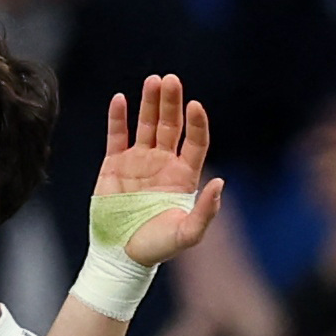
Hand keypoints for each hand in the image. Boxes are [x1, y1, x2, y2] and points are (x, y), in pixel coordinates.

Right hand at [101, 74, 223, 259]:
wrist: (121, 255)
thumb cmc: (157, 247)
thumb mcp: (187, 235)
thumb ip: (205, 211)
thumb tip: (220, 183)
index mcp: (183, 176)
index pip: (194, 142)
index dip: (196, 124)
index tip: (195, 106)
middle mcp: (163, 163)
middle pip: (170, 125)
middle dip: (171, 102)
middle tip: (171, 80)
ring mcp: (139, 161)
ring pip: (146, 124)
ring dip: (149, 102)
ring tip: (153, 81)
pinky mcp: (115, 164)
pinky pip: (117, 135)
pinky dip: (118, 117)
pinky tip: (120, 99)